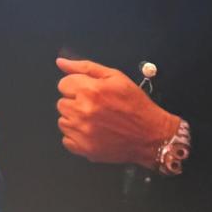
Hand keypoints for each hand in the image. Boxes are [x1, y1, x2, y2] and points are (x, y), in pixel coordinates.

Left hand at [55, 57, 178, 166]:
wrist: (151, 134)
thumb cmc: (135, 104)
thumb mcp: (115, 77)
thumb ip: (85, 67)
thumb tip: (61, 62)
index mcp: (90, 91)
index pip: (63, 84)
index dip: (77, 86)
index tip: (89, 91)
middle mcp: (83, 111)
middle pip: (61, 103)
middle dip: (75, 102)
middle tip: (95, 106)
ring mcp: (82, 132)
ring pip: (63, 122)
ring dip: (75, 119)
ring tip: (95, 119)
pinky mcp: (84, 149)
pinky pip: (67, 140)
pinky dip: (77, 137)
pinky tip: (92, 132)